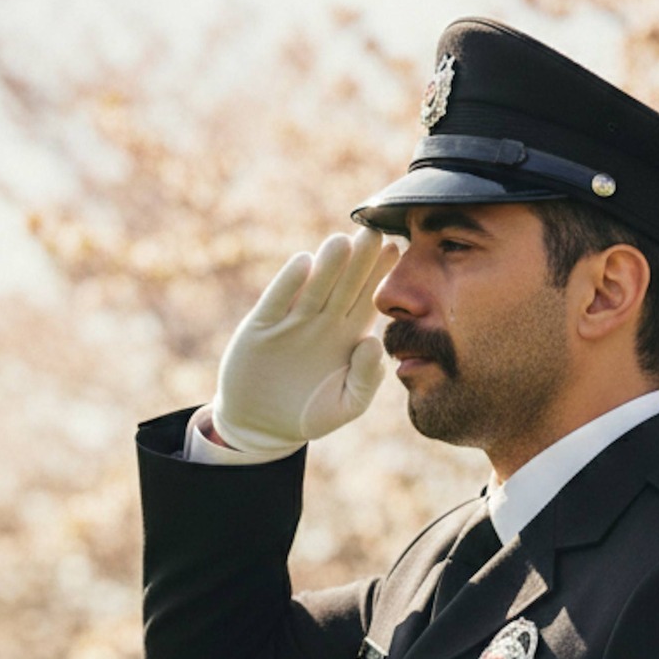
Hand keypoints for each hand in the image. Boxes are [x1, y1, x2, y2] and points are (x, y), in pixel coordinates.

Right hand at [211, 226, 390, 460]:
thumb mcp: (345, 405)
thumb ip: (365, 380)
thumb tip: (373, 343)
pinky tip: (304, 262)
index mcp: (347, 335)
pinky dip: (289, 283)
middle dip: (359, 260)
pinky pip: (277, 301)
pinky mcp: (262, 327)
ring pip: (314, 287)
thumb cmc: (309, 414)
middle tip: (374, 232)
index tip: (396, 249)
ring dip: (327, 265)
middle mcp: (322, 322)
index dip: (380, 274)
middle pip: (344, 284)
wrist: (262, 426)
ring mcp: (291, 321)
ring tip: (343, 241)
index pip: (368, 298)